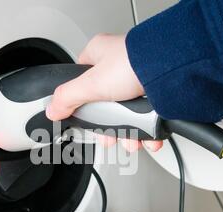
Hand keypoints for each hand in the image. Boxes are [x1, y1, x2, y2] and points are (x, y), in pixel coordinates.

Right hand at [46, 33, 161, 151]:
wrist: (171, 70)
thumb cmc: (133, 64)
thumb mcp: (90, 83)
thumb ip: (67, 97)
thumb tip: (52, 110)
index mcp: (99, 57)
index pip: (82, 84)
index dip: (83, 108)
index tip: (88, 124)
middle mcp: (119, 68)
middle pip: (107, 107)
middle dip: (111, 129)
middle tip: (111, 139)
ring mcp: (138, 81)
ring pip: (128, 116)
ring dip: (130, 136)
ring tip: (133, 142)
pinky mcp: (156, 94)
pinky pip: (148, 118)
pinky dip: (148, 133)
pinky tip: (148, 139)